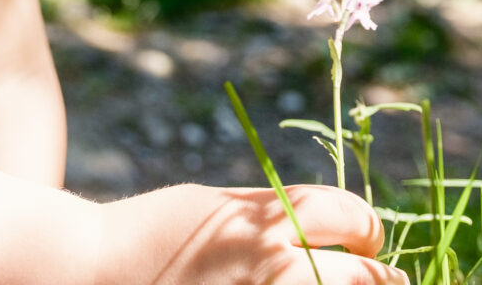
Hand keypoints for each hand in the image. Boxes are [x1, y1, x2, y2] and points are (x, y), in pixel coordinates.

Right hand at [93, 183, 408, 284]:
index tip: (369, 236)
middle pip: (362, 274)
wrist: (95, 272)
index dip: (367, 225)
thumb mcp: (218, 204)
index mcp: (268, 218)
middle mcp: (275, 264)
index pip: (348, 216)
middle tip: (386, 277)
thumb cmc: (155, 230)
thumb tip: (327, 222)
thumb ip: (271, 210)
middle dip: (378, 274)